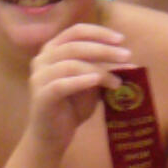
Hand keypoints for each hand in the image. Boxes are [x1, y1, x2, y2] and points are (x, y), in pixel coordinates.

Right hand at [26, 23, 131, 158]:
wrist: (52, 136)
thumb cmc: (72, 105)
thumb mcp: (90, 83)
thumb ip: (102, 69)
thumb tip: (128, 61)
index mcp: (53, 49)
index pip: (76, 31)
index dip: (99, 33)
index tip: (121, 39)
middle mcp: (42, 59)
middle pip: (75, 46)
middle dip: (104, 50)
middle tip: (126, 56)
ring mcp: (39, 77)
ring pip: (71, 64)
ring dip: (98, 70)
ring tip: (117, 81)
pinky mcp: (41, 96)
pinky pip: (62, 84)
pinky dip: (81, 81)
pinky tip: (98, 81)